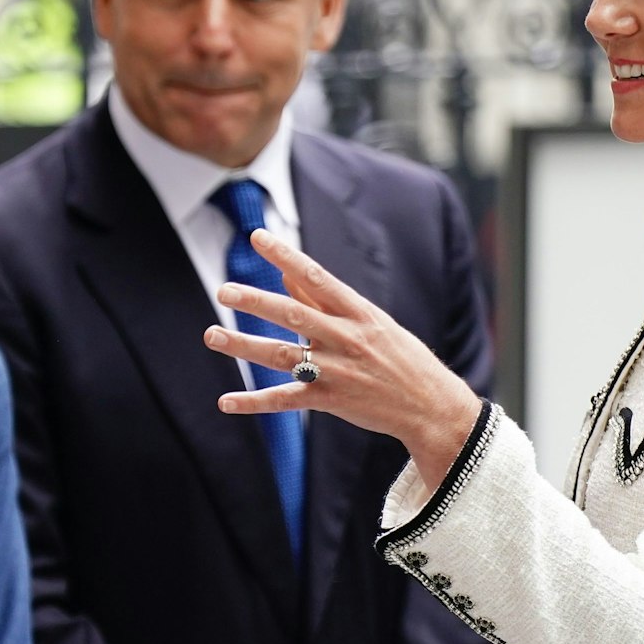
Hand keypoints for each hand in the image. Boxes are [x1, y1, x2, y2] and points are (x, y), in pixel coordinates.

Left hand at [203, 228, 482, 485]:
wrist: (432, 406)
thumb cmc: (400, 357)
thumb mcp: (371, 321)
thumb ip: (326, 301)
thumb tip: (287, 276)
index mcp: (358, 312)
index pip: (316, 276)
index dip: (285, 256)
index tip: (257, 237)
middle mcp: (346, 338)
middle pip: (294, 315)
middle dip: (256, 302)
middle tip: (224, 290)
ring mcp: (338, 371)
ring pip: (282, 355)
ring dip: (243, 346)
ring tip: (211, 336)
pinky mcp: (331, 401)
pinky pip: (286, 400)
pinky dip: (254, 402)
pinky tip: (226, 401)